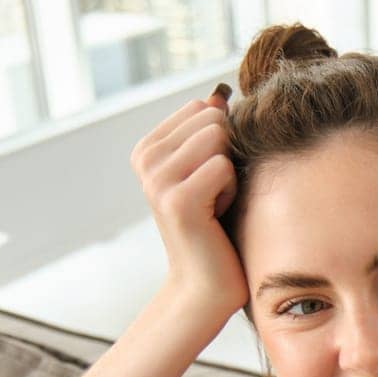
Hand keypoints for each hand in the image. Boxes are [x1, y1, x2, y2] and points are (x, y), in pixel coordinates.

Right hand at [130, 88, 246, 323]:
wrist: (206, 283)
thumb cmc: (216, 226)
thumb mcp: (210, 170)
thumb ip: (210, 130)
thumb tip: (217, 93)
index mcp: (147, 148)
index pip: (201, 108)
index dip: (219, 143)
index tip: (208, 180)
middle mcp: (145, 160)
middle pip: (212, 120)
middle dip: (227, 156)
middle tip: (215, 195)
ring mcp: (156, 180)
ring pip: (218, 139)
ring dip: (230, 174)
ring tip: (215, 204)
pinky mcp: (176, 201)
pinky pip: (223, 167)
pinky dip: (232, 192)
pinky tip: (216, 217)